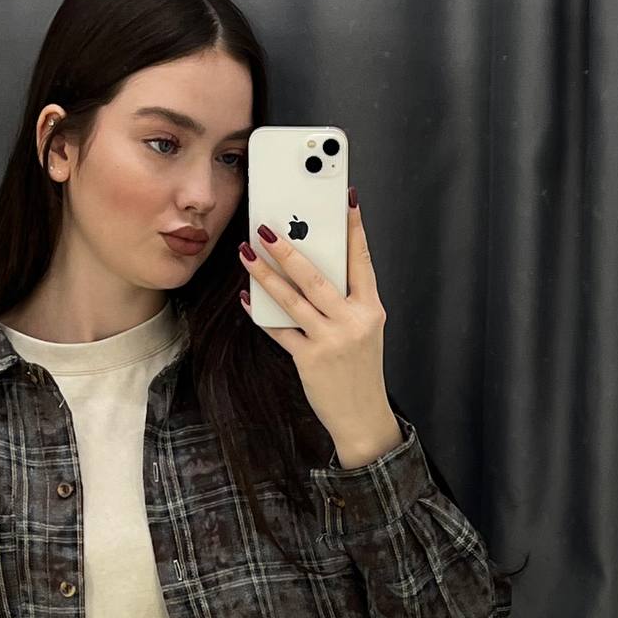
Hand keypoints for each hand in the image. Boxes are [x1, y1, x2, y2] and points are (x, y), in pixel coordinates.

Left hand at [239, 194, 399, 462]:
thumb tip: (312, 270)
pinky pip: (279, 330)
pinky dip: (261, 313)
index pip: (362, 261)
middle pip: (317, 277)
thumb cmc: (359, 370)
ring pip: (293, 299)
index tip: (347, 201)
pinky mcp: (309, 359)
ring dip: (266, 274)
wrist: (362, 417)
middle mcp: (352, 321)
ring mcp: (330, 340)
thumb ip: (344, 302)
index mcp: (370, 309)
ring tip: (248, 253)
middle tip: (267, 227)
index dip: (355, 229)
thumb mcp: (364, 331)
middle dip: (290, 249)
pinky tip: (247, 297)